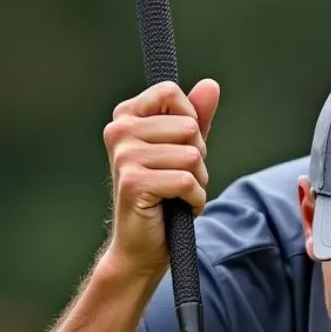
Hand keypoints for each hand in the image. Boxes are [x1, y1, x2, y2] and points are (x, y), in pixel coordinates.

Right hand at [102, 78, 220, 275]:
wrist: (142, 247)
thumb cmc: (164, 198)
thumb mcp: (183, 152)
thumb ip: (196, 118)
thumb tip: (211, 85)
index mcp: (126, 117)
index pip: (172, 94)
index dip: (191, 124)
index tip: (179, 149)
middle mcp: (119, 131)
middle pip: (188, 127)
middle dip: (198, 159)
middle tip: (179, 180)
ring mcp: (124, 156)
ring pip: (192, 156)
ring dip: (197, 182)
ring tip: (178, 195)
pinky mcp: (134, 182)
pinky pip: (187, 181)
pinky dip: (194, 200)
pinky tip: (178, 209)